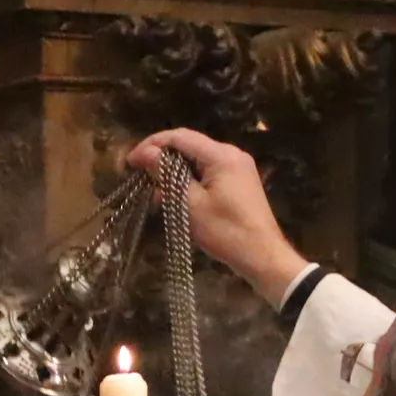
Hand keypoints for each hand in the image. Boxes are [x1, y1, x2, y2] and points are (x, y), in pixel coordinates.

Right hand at [127, 129, 310, 306]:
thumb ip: (167, 176)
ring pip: (198, 161)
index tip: (131, 161)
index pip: (180, 137)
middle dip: (162, 159)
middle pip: (189, 146)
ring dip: (175, 173)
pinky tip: (176, 197)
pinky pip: (208, 173)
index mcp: (221, 155)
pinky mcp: (239, 183)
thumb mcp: (191, 205)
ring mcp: (238, 169)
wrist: (264, 257)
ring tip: (155, 191)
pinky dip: (190, 181)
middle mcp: (232, 155)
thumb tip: (145, 154)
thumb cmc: (227, 232)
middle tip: (140, 174)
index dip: (152, 145)